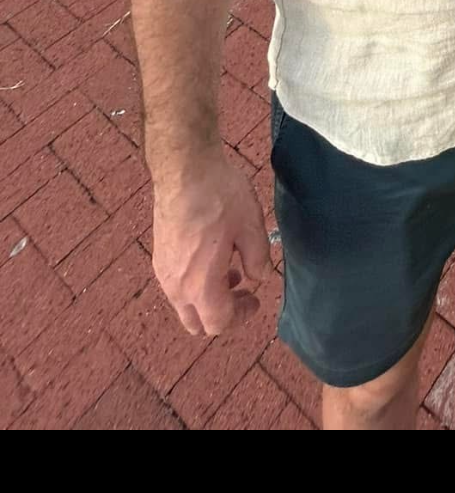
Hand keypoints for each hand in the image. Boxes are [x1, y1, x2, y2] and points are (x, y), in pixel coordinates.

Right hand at [151, 148, 270, 336]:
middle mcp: (175, 286)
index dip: (241, 316)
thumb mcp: (251, 228)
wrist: (184, 168)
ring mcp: (163, 270)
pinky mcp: (158, 254)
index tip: (255, 298)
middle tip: (242, 292)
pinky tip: (211, 255)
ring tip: (230, 270)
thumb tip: (258, 277)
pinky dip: (194, 283)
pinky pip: (176, 285)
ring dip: (207, 298)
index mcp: (200, 286)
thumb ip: (258, 260)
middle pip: (196, 323)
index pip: (219, 323)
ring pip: (184, 304)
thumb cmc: (219, 197)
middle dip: (221, 314)